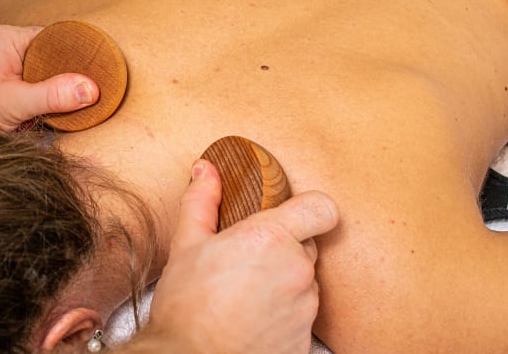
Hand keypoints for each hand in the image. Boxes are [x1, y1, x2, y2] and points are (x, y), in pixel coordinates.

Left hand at [0, 22, 99, 131]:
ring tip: (32, 106)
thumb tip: (90, 88)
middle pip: (41, 51)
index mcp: (6, 35)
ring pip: (25, 61)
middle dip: (50, 77)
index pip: (54, 40)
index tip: (86, 80)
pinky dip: (17, 84)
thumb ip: (53, 96)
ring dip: (32, 84)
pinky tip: (15, 104)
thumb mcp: (14, 106)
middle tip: (58, 102)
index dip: (71, 60)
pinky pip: (9, 67)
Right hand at [129, 161, 338, 353]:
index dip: (310, 208)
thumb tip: (206, 169)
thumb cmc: (186, 305)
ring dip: (281, 282)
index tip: (290, 214)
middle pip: (307, 245)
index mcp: (270, 238)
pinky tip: (251, 319)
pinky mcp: (306, 339)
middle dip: (282, 248)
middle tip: (245, 260)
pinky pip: (300, 315)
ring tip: (243, 294)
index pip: (322, 208)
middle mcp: (297, 269)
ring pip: (303, 282)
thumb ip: (202, 201)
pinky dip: (281, 314)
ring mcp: (306, 307)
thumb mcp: (186, 244)